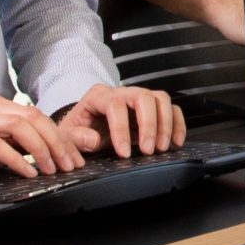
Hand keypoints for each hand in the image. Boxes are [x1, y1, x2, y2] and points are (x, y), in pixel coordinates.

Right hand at [0, 96, 84, 186]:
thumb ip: (19, 145)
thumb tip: (54, 154)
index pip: (39, 116)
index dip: (61, 136)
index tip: (75, 158)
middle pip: (34, 117)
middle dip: (57, 142)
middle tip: (70, 166)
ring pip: (19, 126)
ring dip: (40, 149)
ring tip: (51, 170)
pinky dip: (16, 160)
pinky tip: (27, 173)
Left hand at [58, 84, 187, 157]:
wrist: (84, 128)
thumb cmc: (77, 130)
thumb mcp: (67, 135)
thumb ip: (77, 137)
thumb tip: (95, 139)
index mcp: (99, 96)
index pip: (115, 105)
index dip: (121, 129)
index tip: (123, 153)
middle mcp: (121, 92)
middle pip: (143, 96)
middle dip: (149, 124)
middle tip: (148, 150)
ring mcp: (139, 98)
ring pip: (161, 99)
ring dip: (165, 124)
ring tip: (161, 148)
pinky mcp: (152, 107)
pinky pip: (171, 109)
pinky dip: (177, 124)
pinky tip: (175, 142)